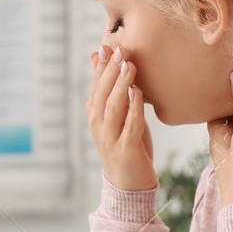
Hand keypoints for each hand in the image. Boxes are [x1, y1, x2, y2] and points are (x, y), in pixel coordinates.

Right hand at [87, 45, 156, 190]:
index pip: (96, 85)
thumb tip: (99, 56)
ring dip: (121, 84)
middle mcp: (98, 124)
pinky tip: (138, 92)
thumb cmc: (125, 144)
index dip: (101, 66)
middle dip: (111, 70)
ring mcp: (110, 137)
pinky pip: (130, 125)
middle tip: (120, 50)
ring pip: (113, 107)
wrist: (128, 185)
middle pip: (102, 93)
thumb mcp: (117, 115)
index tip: (108, 46)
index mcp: (94, 114)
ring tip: (129, 66)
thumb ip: (109, 89)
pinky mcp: (126, 149)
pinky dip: (133, 107)